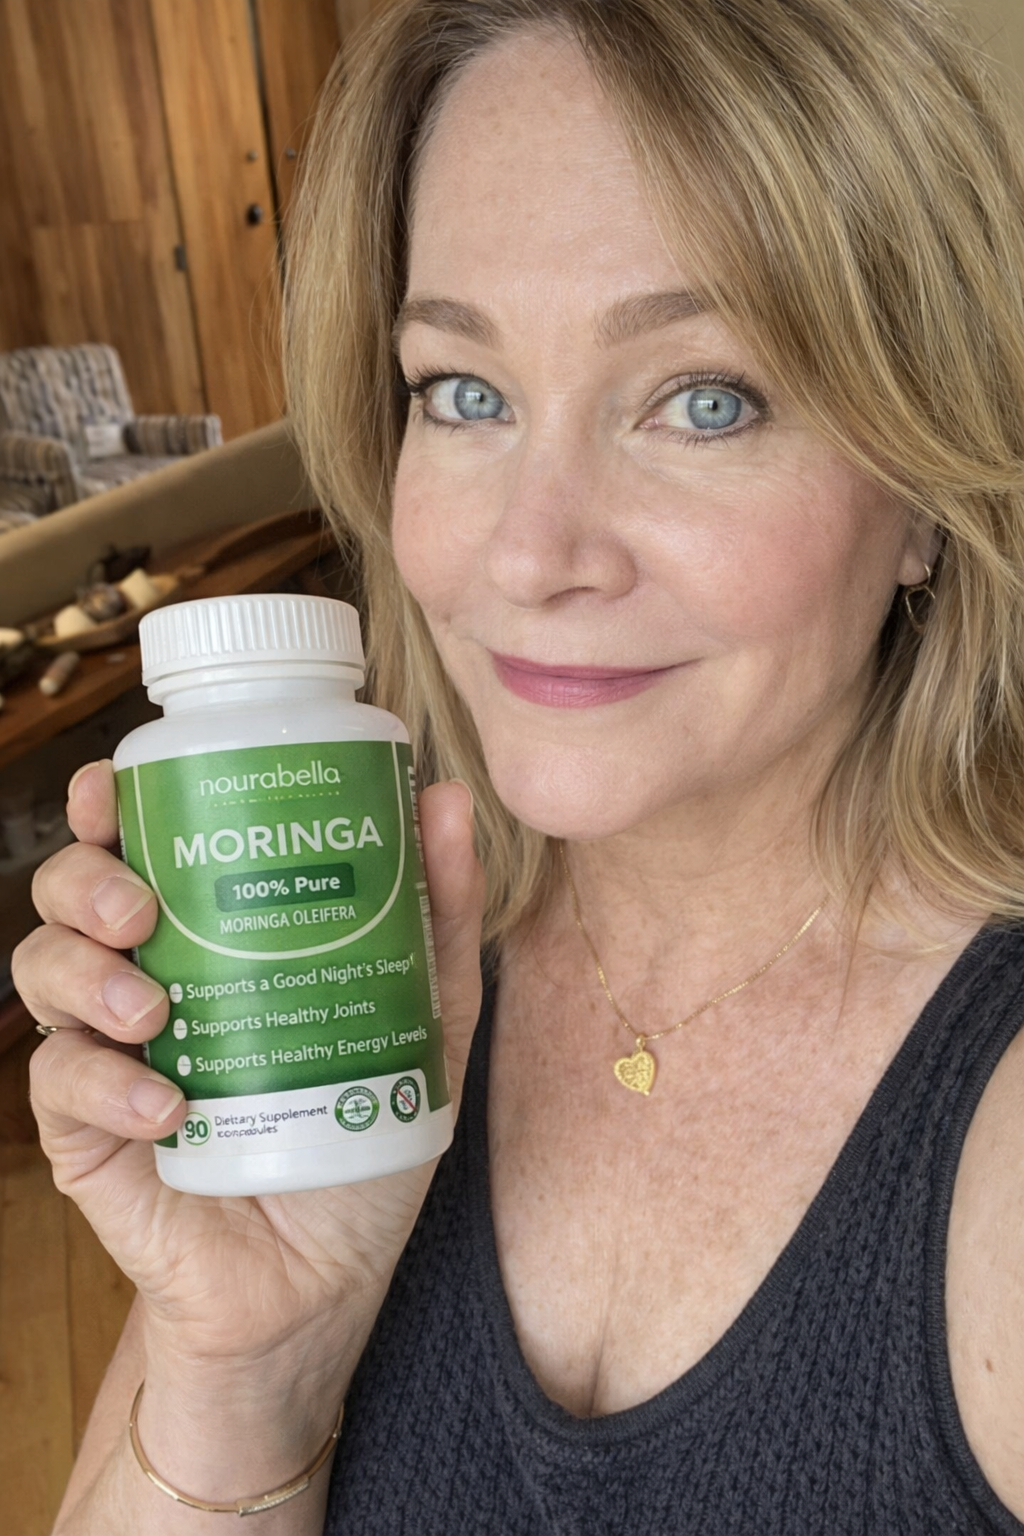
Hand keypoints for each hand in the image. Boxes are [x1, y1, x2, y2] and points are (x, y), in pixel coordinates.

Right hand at [16, 761, 483, 1369]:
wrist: (329, 1274)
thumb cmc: (364, 1129)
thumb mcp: (420, 1016)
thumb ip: (436, 915)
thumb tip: (448, 800)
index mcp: (209, 935)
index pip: (137, 845)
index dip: (108, 803)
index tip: (119, 785)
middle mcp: (146, 978)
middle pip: (68, 894)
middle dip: (86, 881)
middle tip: (143, 908)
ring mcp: (108, 1055)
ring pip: (42, 971)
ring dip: (86, 974)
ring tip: (154, 1008)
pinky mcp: (88, 1137)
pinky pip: (59, 1084)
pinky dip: (105, 1084)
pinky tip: (166, 1105)